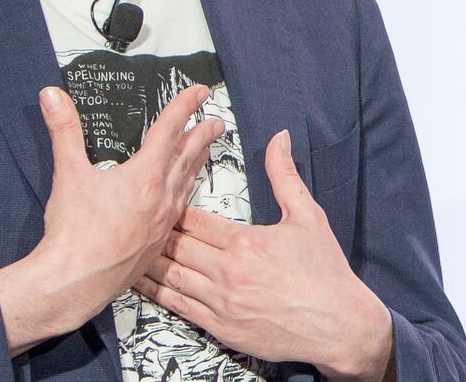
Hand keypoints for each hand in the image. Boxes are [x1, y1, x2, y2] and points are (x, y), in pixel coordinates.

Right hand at [0, 84, 223, 355]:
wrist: (75, 282)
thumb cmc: (73, 232)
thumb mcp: (68, 173)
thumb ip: (63, 129)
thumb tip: (52, 95)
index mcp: (144, 177)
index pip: (169, 130)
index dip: (184, 106)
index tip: (199, 91)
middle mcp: (161, 199)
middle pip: (188, 157)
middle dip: (202, 135)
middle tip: (215, 121)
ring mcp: (162, 224)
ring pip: (187, 184)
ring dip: (197, 163)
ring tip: (204, 152)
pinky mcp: (157, 244)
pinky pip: (179, 211)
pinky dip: (185, 193)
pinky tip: (181, 197)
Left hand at [133, 129, 394, 381]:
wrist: (340, 325)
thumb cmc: (326, 272)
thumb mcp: (308, 216)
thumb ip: (284, 175)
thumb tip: (278, 138)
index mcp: (245, 242)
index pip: (194, 219)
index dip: (171, 207)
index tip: (156, 196)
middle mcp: (228, 273)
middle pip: (176, 246)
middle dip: (153, 232)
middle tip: (132, 219)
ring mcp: (222, 303)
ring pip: (171, 277)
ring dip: (147, 262)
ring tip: (125, 248)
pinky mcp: (221, 327)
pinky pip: (179, 306)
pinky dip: (157, 293)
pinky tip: (141, 283)